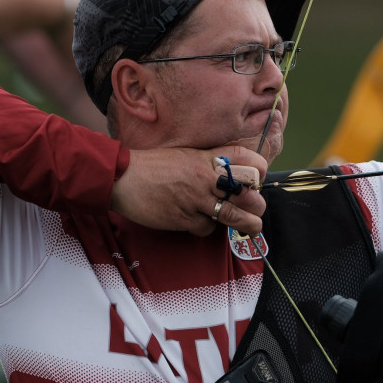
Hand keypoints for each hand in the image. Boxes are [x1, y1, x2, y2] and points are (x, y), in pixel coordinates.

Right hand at [111, 146, 267, 236]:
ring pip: (232, 215)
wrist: (123, 177)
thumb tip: (230, 174)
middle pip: (245, 192)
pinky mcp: (184, 218)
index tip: (260, 178)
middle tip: (258, 208)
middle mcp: (205, 177)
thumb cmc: (153, 165)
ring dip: (247, 224)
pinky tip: (200, 222)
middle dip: (256, 204)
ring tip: (254, 227)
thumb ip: (208, 162)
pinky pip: (206, 227)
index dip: (258, 169)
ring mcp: (195, 199)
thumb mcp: (186, 154)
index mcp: (206, 157)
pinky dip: (207, 228)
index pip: (244, 158)